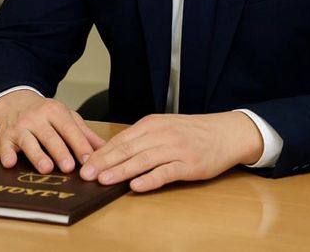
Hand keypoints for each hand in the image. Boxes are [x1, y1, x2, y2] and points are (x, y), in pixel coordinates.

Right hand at [0, 90, 105, 173]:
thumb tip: (105, 149)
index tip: (89, 159)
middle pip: (50, 136)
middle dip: (60, 151)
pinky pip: (5, 146)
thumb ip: (84, 133)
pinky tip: (10, 163)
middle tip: (70, 167)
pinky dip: (7, 155)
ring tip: (47, 169)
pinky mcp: (4, 138)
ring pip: (29, 142)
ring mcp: (20, 127)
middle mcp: (37, 118)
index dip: (79, 144)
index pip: (69, 129)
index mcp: (55, 112)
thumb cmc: (45, 114)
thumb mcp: (66, 117)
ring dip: (38, 155)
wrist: (14, 102)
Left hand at [79, 111, 262, 191]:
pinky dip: (149, 179)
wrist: (225, 133)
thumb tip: (113, 153)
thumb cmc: (193, 132)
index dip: (101, 153)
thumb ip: (142, 138)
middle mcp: (162, 134)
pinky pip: (165, 172)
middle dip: (104, 163)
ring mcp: (176, 149)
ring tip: (104, 181)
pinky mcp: (189, 164)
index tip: (84, 164)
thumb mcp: (166, 127)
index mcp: (153, 124)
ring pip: (143, 160)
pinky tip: (136, 186)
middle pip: (128, 149)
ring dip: (121, 171)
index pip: (122, 139)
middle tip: (86, 175)